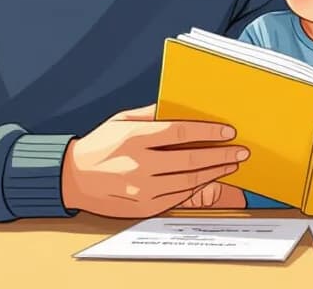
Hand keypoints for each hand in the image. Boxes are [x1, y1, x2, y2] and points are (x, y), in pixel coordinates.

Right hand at [60, 103, 247, 217]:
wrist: (72, 178)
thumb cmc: (99, 145)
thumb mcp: (122, 120)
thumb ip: (152, 112)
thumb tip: (181, 106)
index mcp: (135, 137)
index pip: (180, 132)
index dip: (208, 132)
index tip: (228, 131)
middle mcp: (139, 164)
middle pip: (190, 160)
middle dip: (221, 155)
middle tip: (241, 151)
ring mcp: (142, 189)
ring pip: (188, 182)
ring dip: (214, 173)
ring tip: (230, 165)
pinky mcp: (143, 207)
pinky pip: (177, 198)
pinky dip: (196, 188)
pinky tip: (208, 180)